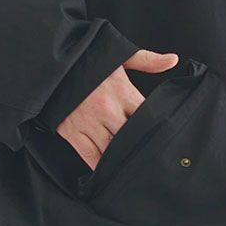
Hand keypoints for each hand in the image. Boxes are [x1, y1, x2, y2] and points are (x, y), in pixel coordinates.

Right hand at [56, 47, 179, 170]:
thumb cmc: (87, 59)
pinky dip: (100, 166)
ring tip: (129, 164)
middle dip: (138, 145)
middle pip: (131, 137)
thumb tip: (173, 60)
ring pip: (112, 150)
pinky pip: (90, 156)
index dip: (154, 127)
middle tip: (146, 155)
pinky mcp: (71, 132)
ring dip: (120, 158)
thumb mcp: (119, 55)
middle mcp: (107, 109)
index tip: (159, 135)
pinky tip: (108, 170)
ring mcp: (89, 122)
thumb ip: (147, 60)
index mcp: (122, 91)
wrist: (52, 64)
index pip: (146, 116)